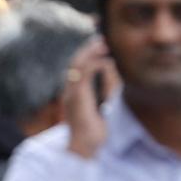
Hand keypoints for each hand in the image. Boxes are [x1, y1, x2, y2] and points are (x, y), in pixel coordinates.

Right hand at [63, 37, 117, 159]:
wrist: (85, 146)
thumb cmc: (95, 129)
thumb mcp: (105, 100)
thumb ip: (107, 82)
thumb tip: (110, 62)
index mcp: (75, 90)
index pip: (79, 65)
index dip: (88, 51)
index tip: (100, 39)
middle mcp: (69, 89)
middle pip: (76, 60)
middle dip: (88, 46)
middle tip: (100, 34)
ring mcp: (71, 92)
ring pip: (77, 64)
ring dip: (91, 51)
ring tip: (103, 43)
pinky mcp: (76, 96)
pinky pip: (82, 74)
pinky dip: (94, 63)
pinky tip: (105, 59)